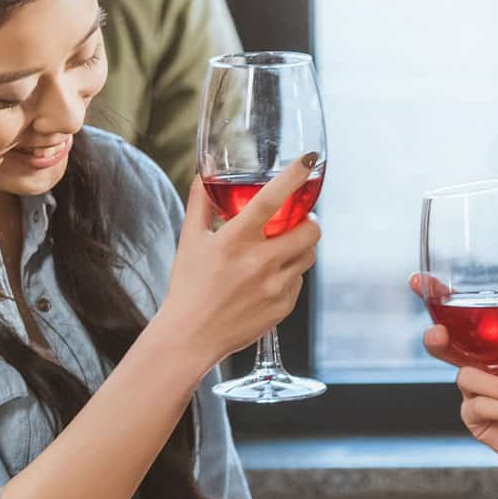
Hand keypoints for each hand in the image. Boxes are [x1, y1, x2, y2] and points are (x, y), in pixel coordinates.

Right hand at [156, 154, 322, 361]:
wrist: (190, 337)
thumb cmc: (187, 287)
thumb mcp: (188, 241)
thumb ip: (200, 205)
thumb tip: (202, 175)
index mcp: (235, 241)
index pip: (270, 200)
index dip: (293, 176)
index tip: (308, 161)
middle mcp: (259, 262)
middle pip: (310, 231)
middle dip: (309, 221)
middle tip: (299, 221)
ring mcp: (275, 287)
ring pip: (307, 256)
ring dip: (300, 247)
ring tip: (282, 249)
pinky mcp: (283, 307)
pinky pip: (298, 282)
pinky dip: (288, 275)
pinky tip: (268, 280)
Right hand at [417, 274, 497, 485]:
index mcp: (497, 348)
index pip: (461, 322)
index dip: (437, 301)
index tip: (416, 280)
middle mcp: (483, 368)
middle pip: (443, 347)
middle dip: (435, 339)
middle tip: (438, 334)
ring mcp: (476, 395)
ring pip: (466, 378)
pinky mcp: (475, 421)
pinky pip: (475, 406)